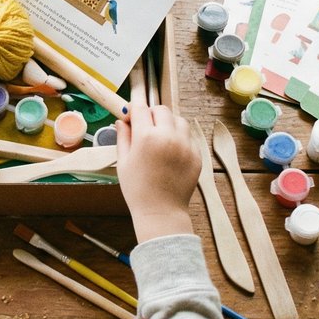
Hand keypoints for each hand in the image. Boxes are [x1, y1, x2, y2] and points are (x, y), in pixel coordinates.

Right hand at [116, 105, 197, 241]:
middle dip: (152, 114)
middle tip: (145, 126)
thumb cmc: (137, 189)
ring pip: (178, 120)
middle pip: (161, 110)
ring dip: (168, 123)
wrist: (161, 212)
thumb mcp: (123, 162)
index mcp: (147, 137)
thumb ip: (123, 137)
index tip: (131, 111)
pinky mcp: (196, 154)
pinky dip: (179, 137)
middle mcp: (169, 136)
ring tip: (160, 137)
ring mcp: (185, 145)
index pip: (141, 108)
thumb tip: (122, 121)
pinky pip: (188, 136)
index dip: (134, 107)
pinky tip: (171, 150)